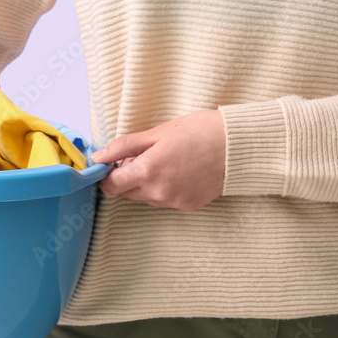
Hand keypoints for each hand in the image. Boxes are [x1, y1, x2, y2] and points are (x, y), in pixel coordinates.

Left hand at [90, 109, 225, 211]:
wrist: (239, 145)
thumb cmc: (200, 131)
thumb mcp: (158, 132)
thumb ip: (124, 146)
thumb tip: (99, 157)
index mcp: (148, 171)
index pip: (111, 186)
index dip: (108, 174)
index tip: (113, 163)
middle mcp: (159, 193)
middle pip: (127, 193)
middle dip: (128, 177)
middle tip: (146, 155)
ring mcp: (175, 202)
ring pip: (145, 198)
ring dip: (146, 184)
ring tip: (166, 161)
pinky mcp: (188, 207)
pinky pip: (165, 201)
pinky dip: (164, 189)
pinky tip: (180, 171)